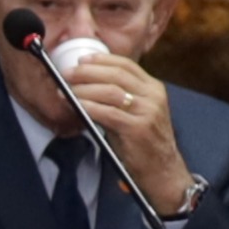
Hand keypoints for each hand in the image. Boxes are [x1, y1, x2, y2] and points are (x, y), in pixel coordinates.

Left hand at [63, 53, 191, 214]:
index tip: (82, 60)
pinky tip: (76, 105)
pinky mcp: (138, 128)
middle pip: (116, 75)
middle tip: (68, 73)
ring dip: (84, 89)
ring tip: (66, 90)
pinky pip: (108, 113)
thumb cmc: (142, 141)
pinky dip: (88, 107)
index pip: (126, 65)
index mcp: (153, 88)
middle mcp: (153, 96)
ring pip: (110, 91)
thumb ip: (118, 96)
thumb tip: (87, 83)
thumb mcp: (135, 112)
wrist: (162, 169)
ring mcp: (147, 111)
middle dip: (88, 72)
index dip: (102, 60)